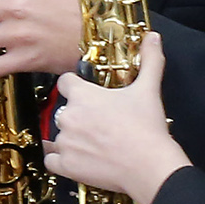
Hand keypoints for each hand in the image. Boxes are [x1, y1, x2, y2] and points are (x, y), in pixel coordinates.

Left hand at [42, 32, 190, 203]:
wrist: (150, 166)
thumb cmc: (147, 130)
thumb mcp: (149, 89)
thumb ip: (150, 60)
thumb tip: (153, 38)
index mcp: (82, 95)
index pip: (65, 82)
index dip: (75, 87)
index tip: (85, 94)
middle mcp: (68, 116)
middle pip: (62, 110)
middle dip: (77, 116)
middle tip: (96, 124)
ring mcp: (65, 141)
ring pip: (56, 135)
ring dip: (69, 139)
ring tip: (91, 143)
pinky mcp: (66, 165)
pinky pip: (51, 160)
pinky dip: (60, 160)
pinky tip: (76, 159)